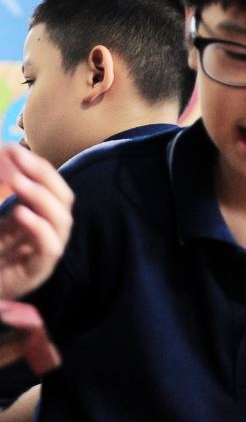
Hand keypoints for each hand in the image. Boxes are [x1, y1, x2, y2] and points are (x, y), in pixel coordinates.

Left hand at [0, 145, 72, 300]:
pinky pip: (50, 248)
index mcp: (37, 217)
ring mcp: (43, 254)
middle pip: (63, 198)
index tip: (13, 148)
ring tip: (17, 181)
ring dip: (41, 197)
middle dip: (44, 175)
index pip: (52, 186)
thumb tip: (5, 151)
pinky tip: (20, 213)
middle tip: (19, 158)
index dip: (37, 166)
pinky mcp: (36, 273)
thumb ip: (0, 186)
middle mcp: (47, 233)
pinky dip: (39, 228)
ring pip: (62, 221)